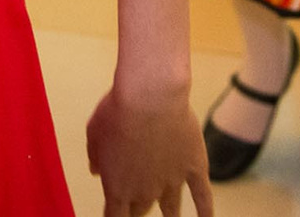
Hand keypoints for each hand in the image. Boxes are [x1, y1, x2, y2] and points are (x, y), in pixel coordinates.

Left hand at [86, 79, 211, 215]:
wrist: (151, 96)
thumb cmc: (118, 110)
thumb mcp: (94, 133)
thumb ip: (96, 156)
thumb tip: (96, 169)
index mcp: (118, 186)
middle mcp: (145, 190)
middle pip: (141, 210)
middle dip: (137, 210)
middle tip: (138, 209)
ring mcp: (172, 180)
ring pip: (170, 208)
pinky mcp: (193, 167)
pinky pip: (202, 196)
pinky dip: (205, 211)